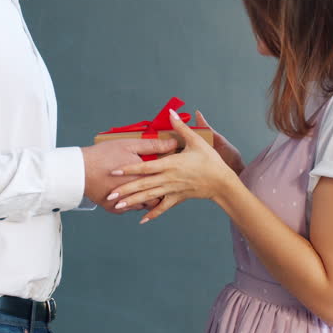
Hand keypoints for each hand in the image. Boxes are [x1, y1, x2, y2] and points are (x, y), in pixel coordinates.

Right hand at [81, 137, 177, 213]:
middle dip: (159, 192)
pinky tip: (130, 195)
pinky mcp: (113, 208)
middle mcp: (134, 194)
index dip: (169, 181)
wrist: (79, 170)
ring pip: (142, 206)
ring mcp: (123, 203)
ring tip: (145, 190)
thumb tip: (173, 144)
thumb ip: (153, 145)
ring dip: (144, 199)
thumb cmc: (103, 155)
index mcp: (142, 178)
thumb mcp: (129, 145)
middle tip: (161, 185)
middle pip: (156, 199)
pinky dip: (130, 203)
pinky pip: (127, 209)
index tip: (172, 175)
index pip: (165, 185)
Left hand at [108, 109, 239, 222]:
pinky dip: (152, 214)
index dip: (130, 168)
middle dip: (126, 190)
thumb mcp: (196, 141)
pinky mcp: (177, 198)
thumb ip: (181, 127)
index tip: (115, 170)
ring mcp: (172, 190)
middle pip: (143, 185)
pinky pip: (162, 208)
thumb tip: (171, 112)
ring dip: (133, 202)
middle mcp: (169, 179)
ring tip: (118, 206)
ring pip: (149, 197)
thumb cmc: (210, 160)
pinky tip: (141, 220)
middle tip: (110, 194)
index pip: (146, 167)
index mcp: (171, 164)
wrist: (221, 182)